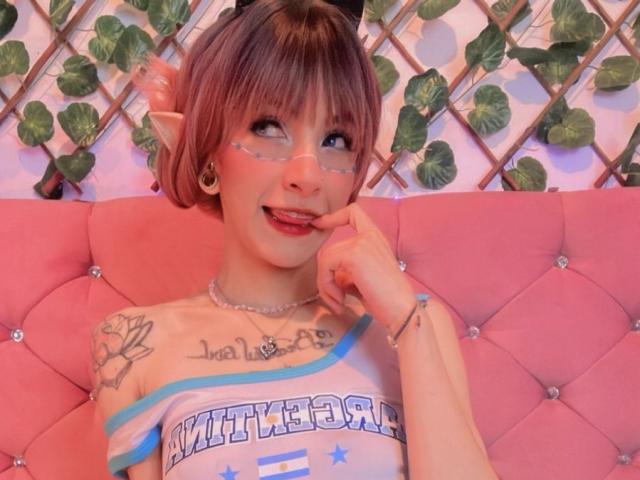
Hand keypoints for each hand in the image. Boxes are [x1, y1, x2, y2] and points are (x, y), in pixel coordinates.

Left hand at [311, 203, 415, 331]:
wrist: (401, 309)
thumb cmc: (385, 299)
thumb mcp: (362, 278)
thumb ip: (346, 270)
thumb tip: (328, 273)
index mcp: (375, 238)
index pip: (354, 212)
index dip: (333, 216)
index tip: (319, 222)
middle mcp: (370, 236)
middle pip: (331, 249)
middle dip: (326, 278)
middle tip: (335, 299)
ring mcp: (362, 243)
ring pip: (325, 259)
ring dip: (326, 285)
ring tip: (338, 302)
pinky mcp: (353, 254)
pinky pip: (326, 266)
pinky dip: (327, 286)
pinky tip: (340, 300)